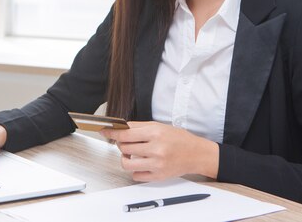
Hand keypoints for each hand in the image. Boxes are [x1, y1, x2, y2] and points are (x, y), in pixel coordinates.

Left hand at [100, 121, 218, 181]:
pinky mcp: (158, 176)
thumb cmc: (179, 139)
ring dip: (125, 158)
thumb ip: (140, 126)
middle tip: (125, 143)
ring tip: (131, 154)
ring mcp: (156, 164)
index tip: (105, 132)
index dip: (112, 133)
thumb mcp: (160, 126)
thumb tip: (121, 127)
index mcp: (155, 133)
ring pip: (127, 164)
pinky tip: (140, 163)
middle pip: (124, 148)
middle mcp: (156, 149)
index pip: (126, 134)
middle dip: (121, 145)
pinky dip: (134, 169)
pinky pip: (136, 175)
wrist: (196, 154)